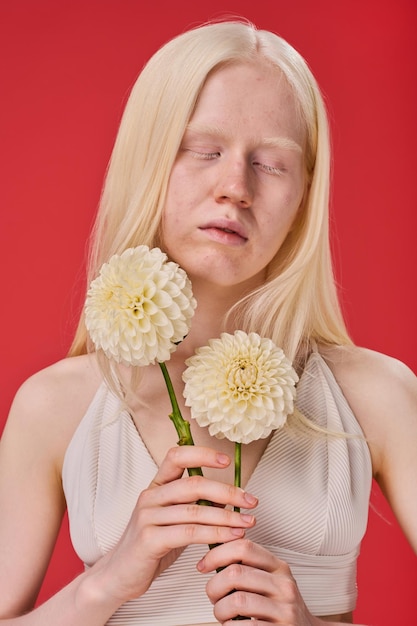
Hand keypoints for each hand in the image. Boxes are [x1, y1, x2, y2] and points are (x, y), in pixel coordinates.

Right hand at [95, 446, 257, 604]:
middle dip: (227, 491)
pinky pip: (189, 533)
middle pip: (194, 483)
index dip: (203, 454)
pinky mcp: (149, 539)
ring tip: (247, 522)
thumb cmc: (151, 546)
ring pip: (195, 510)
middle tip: (251, 501)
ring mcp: (148, 517)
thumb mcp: (174, 520)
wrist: (119, 575)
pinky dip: (214, 533)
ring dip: (227, 516)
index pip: (177, 456)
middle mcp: (150, 496)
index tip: (227, 461)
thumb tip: (227, 497)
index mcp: (156, 485)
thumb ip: (195, 505)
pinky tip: (230, 537)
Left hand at [199, 539, 321, 624]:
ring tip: (222, 614)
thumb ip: (248, 568)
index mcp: (279, 567)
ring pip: (237, 600)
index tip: (203, 565)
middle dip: (214, 586)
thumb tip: (212, 556)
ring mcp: (285, 610)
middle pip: (235, 574)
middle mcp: (284, 585)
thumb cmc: (278, 608)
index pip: (244, 547)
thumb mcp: (270, 582)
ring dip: (220, 610)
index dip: (217, 554)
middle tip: (212, 596)